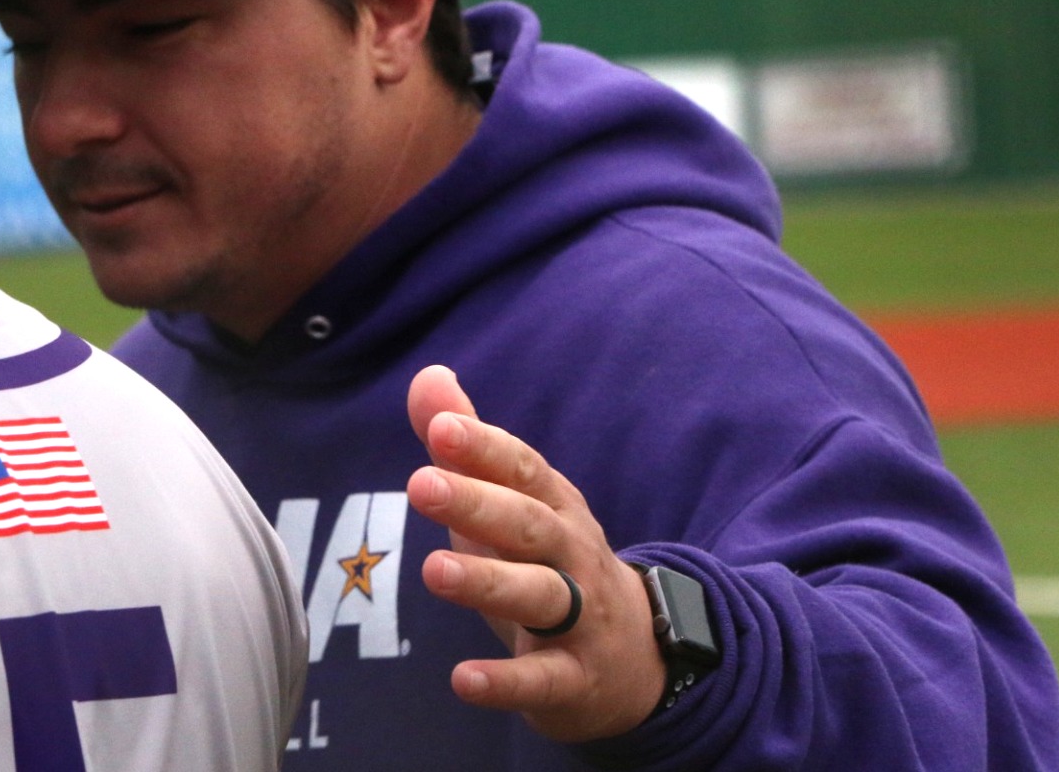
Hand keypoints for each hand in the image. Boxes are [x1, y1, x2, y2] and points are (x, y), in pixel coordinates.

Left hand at [405, 365, 664, 742]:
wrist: (636, 662)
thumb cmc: (553, 568)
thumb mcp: (515, 506)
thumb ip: (470, 447)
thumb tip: (428, 377)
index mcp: (555, 508)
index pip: (523, 470)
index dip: (485, 448)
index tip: (441, 428)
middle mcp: (573, 556)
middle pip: (529, 526)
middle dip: (478, 504)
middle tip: (421, 485)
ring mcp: (581, 620)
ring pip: (540, 596)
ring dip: (488, 583)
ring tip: (433, 572)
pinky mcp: (574, 679)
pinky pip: (542, 680)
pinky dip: (506, 681)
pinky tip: (463, 679)